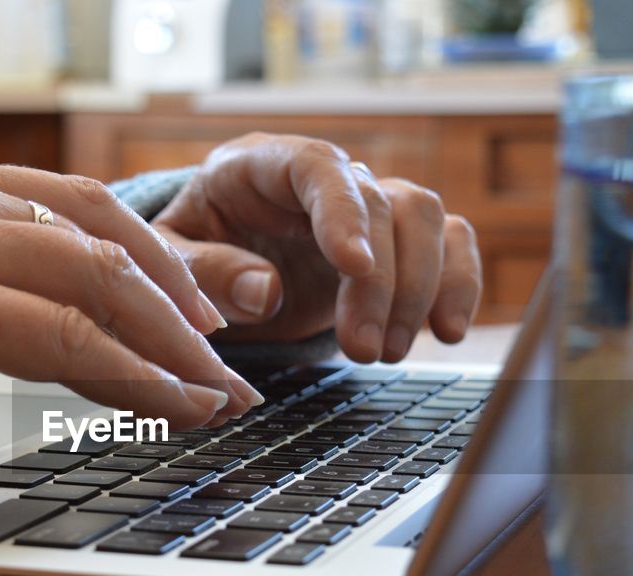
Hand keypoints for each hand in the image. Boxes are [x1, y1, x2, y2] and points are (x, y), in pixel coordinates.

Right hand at [0, 158, 260, 483]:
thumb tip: (29, 329)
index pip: (80, 217)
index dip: (158, 269)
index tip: (204, 326)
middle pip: (107, 240)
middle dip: (187, 307)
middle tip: (233, 367)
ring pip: (97, 281)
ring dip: (175, 344)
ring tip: (221, 396)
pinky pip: (58, 334)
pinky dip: (128, 372)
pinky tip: (168, 407)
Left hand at [153, 133, 482, 362]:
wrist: (216, 272)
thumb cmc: (190, 257)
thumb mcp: (174, 265)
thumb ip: (207, 274)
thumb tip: (265, 290)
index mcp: (259, 167)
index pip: (316, 167)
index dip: (341, 211)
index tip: (353, 265)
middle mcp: (322, 180)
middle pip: (381, 204)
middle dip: (380, 284)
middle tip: (364, 349)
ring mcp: (365, 209)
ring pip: (424, 219)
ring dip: (419, 289)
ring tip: (388, 352)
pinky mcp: (394, 244)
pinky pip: (448, 243)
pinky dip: (458, 283)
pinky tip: (447, 329)